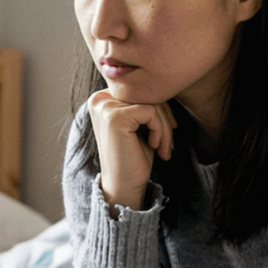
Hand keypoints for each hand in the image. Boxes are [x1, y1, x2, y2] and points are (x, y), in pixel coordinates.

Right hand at [86, 89, 174, 209]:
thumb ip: (144, 102)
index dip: (159, 109)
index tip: (167, 131)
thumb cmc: (134, 157)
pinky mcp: (114, 117)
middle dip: (164, 118)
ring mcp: (104, 107)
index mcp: (102, 98)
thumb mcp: (140, 124)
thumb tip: (166, 80)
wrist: (124, 187)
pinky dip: (160, 130)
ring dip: (164, 127)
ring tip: (163, 148)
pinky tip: (155, 146)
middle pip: (146, 93)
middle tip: (168, 144)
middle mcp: (99, 99)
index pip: (140, 90)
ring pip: (151, 102)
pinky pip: (150, 111)